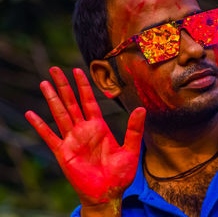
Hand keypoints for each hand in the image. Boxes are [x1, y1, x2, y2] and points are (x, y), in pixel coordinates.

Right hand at [25, 67, 145, 205]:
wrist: (108, 194)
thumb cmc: (120, 174)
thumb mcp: (130, 149)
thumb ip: (134, 129)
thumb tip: (142, 108)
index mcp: (99, 127)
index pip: (89, 101)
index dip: (83, 86)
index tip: (77, 70)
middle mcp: (84, 130)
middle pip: (71, 102)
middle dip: (63, 86)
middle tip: (55, 69)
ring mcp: (72, 140)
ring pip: (60, 114)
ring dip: (52, 99)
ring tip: (44, 83)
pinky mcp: (64, 153)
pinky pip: (50, 137)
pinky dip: (40, 126)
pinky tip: (31, 114)